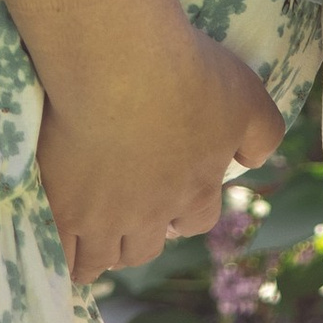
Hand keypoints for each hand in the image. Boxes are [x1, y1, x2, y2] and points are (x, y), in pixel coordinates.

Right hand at [37, 15, 283, 284]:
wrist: (118, 63)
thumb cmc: (187, 73)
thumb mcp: (246, 95)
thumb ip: (262, 134)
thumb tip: (252, 163)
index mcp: (197, 191)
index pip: (196, 221)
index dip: (184, 208)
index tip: (172, 190)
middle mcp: (153, 215)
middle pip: (147, 247)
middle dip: (142, 233)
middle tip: (127, 207)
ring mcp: (106, 218)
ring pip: (105, 259)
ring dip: (103, 251)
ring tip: (91, 231)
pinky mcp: (64, 210)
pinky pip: (65, 257)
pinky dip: (66, 257)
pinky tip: (61, 242)